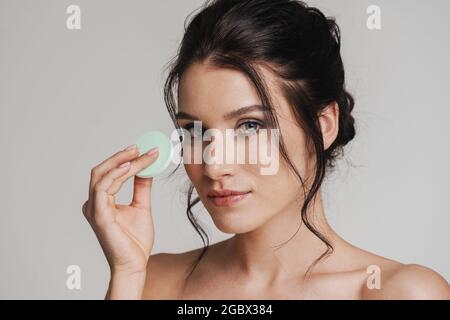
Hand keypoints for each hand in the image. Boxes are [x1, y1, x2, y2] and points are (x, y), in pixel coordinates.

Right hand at [82, 144, 158, 275]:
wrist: (135, 263)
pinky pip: (104, 188)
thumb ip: (141, 187)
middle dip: (121, 156)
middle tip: (139, 147)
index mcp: (101, 201)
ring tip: (140, 154)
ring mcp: (94, 209)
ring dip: (122, 162)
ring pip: (102, 175)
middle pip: (102, 170)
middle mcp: (94, 203)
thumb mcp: (141, 206)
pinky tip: (129, 167)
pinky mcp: (99, 215)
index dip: (125, 160)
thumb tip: (146, 169)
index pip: (110, 173)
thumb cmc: (135, 241)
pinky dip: (116, 175)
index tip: (144, 151)